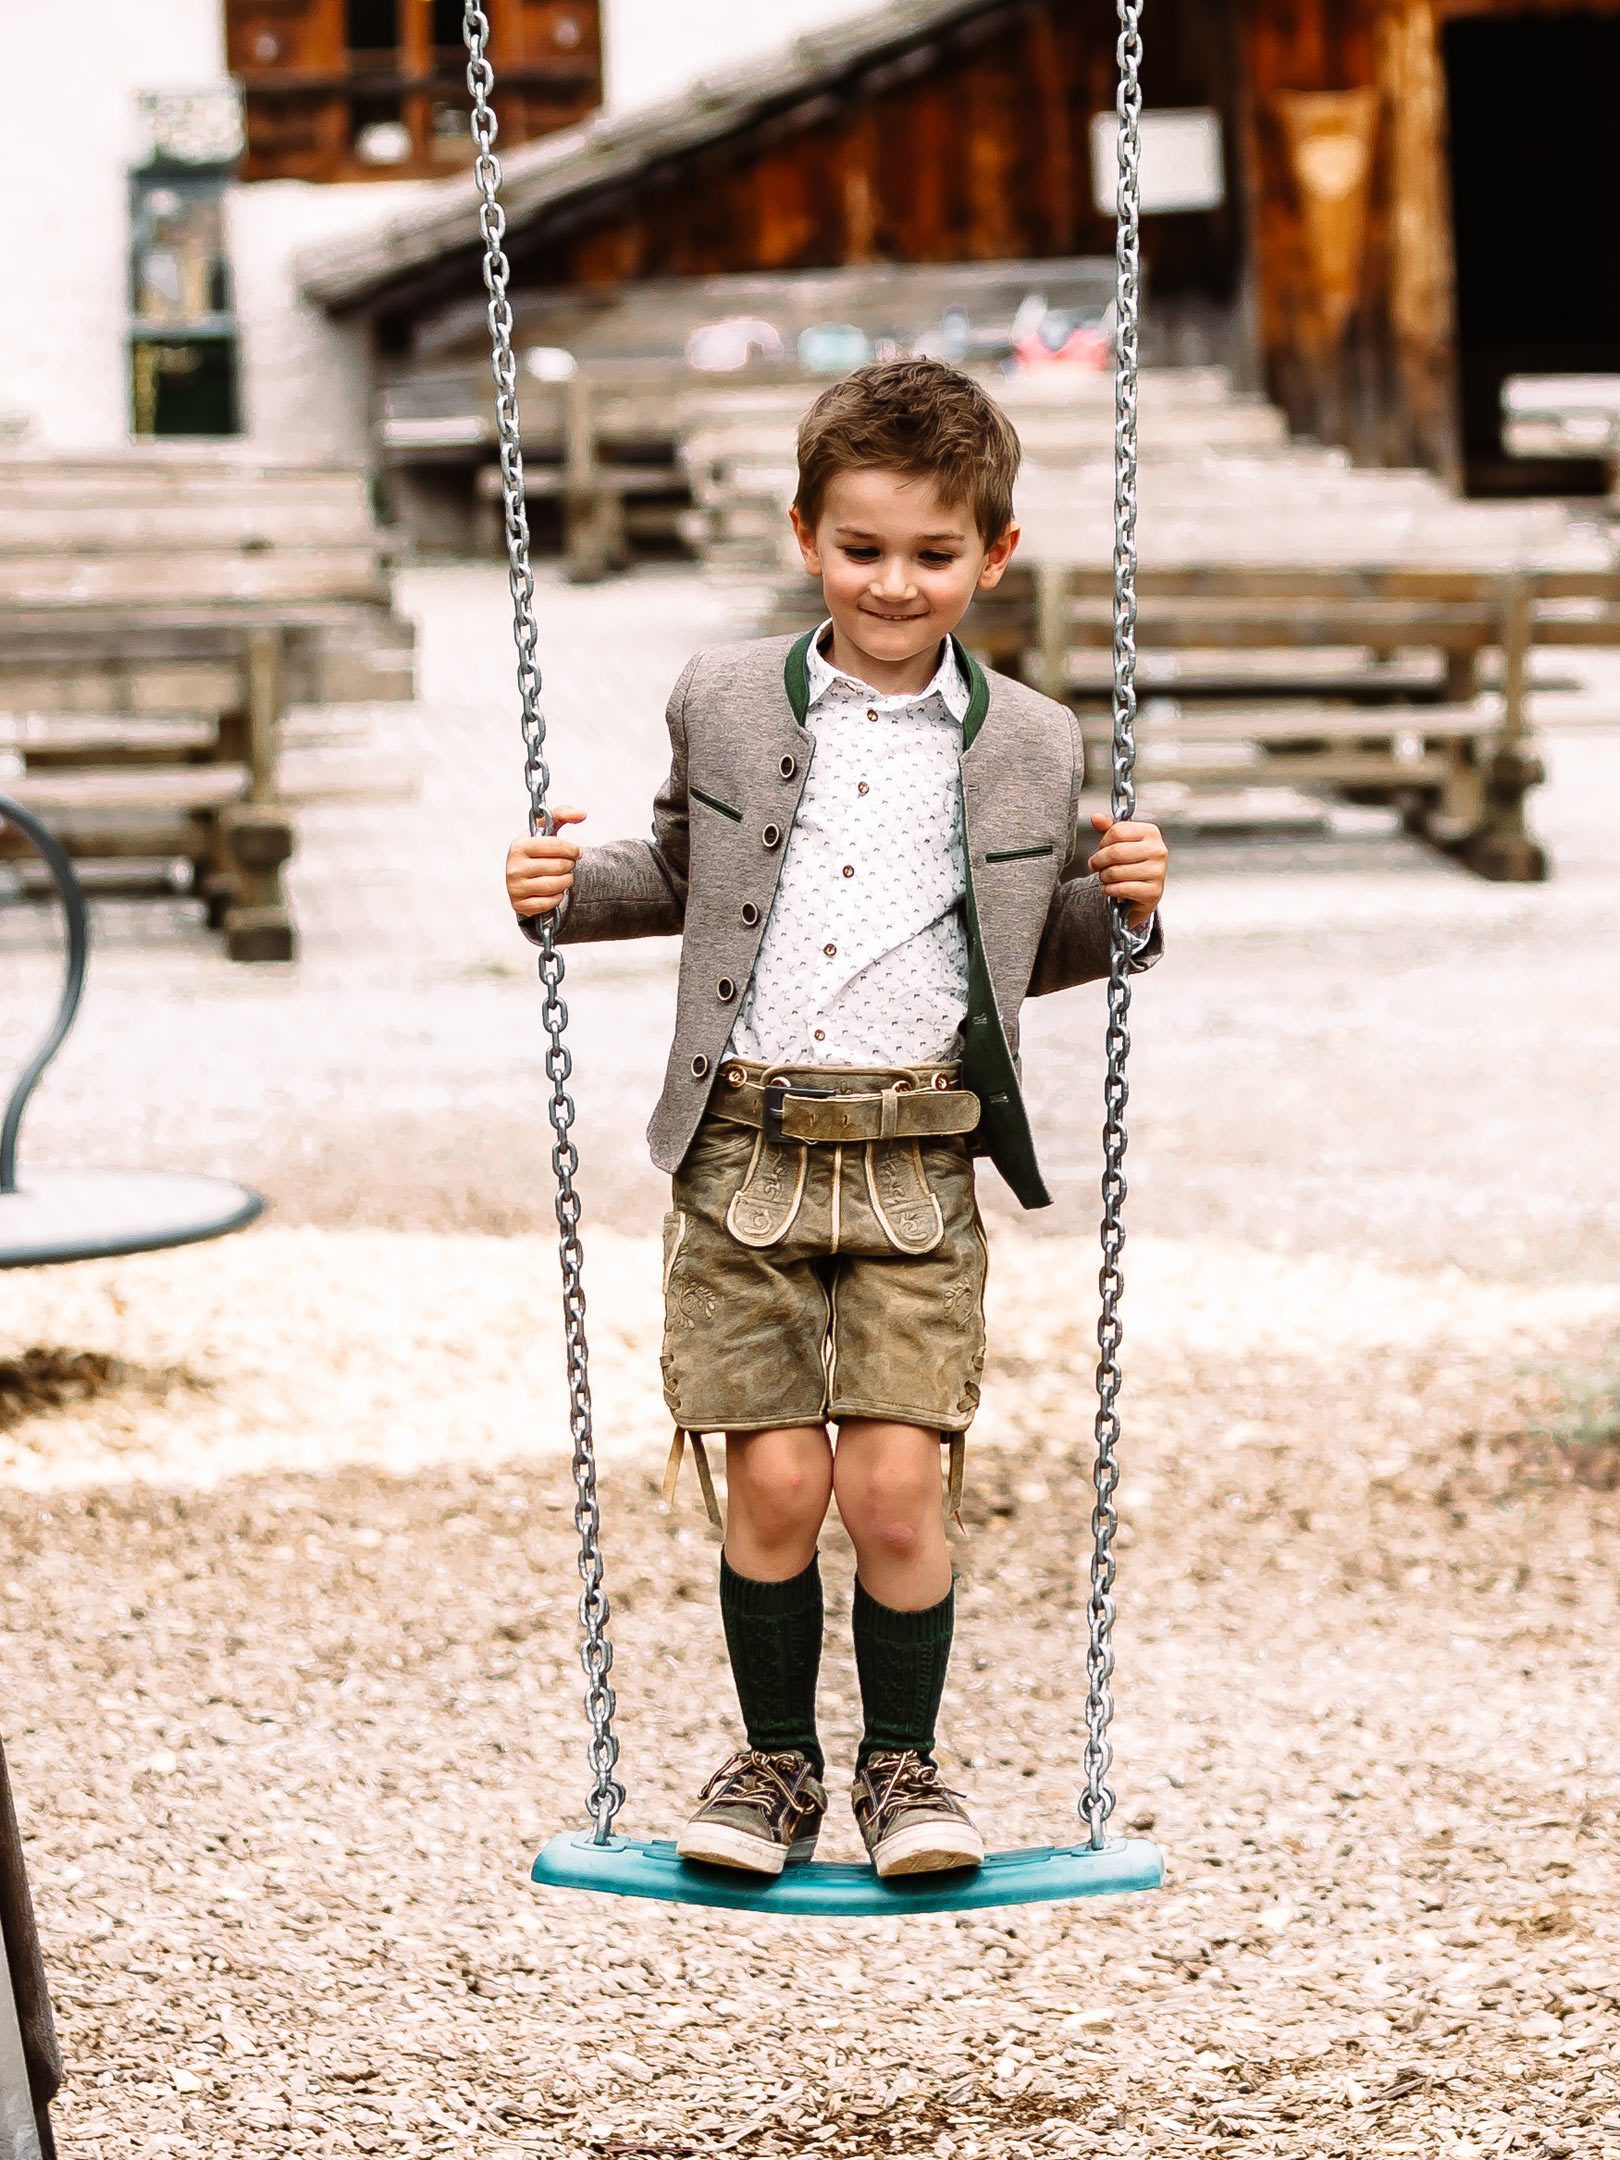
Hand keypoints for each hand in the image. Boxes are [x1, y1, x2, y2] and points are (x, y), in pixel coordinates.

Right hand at [506, 806, 584, 916]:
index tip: (576, 852)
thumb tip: (582, 813)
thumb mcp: (545, 832)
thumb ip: (562, 815)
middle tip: (568, 865)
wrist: (521, 879)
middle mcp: (514, 866)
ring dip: (567, 881)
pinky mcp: (520, 905)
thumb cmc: (537, 852)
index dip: (571, 849)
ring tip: (564, 877)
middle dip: (570, 866)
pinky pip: (550, 902)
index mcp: (519, 846)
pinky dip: (557, 897)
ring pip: (556, 885)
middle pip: (559, 866)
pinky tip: (554, 891)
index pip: (554, 845)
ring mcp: (515, 887)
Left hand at [1087, 813, 1166, 927]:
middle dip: (1099, 861)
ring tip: (1105, 877)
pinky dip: (1109, 890)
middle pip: (1116, 852)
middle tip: (1095, 866)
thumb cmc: (1132, 862)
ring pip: (1116, 872)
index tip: (1100, 849)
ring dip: (1103, 877)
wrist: (1145, 889)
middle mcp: (1158, 850)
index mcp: (1151, 832)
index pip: (1118, 831)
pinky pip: (1121, 889)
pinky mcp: (1153, 891)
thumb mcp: (1121, 841)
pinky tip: (1111, 888)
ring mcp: (1158, 871)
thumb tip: (1096, 817)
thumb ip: (1108, 828)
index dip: (1103, 842)